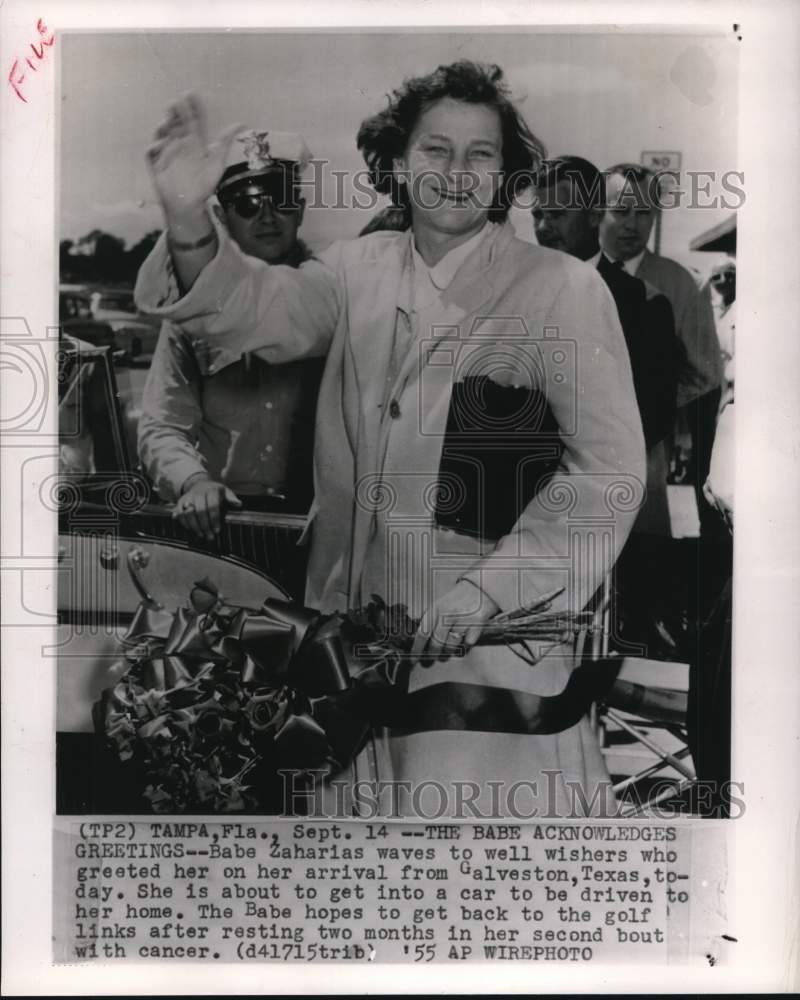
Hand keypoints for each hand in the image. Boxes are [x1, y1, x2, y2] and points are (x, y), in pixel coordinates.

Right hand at [146, 94, 240, 226]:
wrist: (190, 206)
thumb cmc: (204, 185)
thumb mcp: (217, 162)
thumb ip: (224, 142)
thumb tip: (240, 123)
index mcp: (194, 143)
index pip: (192, 120)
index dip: (192, 107)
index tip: (192, 93)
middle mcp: (179, 144)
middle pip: (176, 123)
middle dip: (175, 111)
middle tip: (177, 101)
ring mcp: (167, 153)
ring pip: (162, 135)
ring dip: (164, 126)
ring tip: (168, 121)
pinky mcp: (156, 165)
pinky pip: (152, 154)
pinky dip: (155, 148)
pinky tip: (161, 144)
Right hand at [172, 478, 241, 539]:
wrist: (200, 484)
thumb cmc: (215, 492)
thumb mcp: (225, 492)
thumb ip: (231, 498)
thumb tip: (239, 504)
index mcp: (212, 490)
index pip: (212, 506)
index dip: (214, 520)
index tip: (217, 530)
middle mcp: (199, 493)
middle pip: (200, 511)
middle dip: (205, 526)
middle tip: (210, 536)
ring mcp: (188, 497)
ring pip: (188, 513)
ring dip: (194, 526)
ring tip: (201, 535)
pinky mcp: (180, 502)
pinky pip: (179, 514)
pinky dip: (184, 523)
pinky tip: (191, 530)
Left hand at [411, 579, 499, 662]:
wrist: (480, 588)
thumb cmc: (457, 598)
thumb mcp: (439, 603)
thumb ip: (426, 615)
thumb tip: (412, 625)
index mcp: (436, 608)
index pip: (422, 633)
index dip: (417, 648)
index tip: (414, 660)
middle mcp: (448, 614)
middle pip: (436, 643)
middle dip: (433, 654)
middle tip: (432, 658)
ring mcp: (463, 619)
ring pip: (451, 646)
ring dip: (448, 652)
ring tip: (447, 651)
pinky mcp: (478, 624)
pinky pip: (467, 644)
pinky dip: (465, 645)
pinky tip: (463, 640)